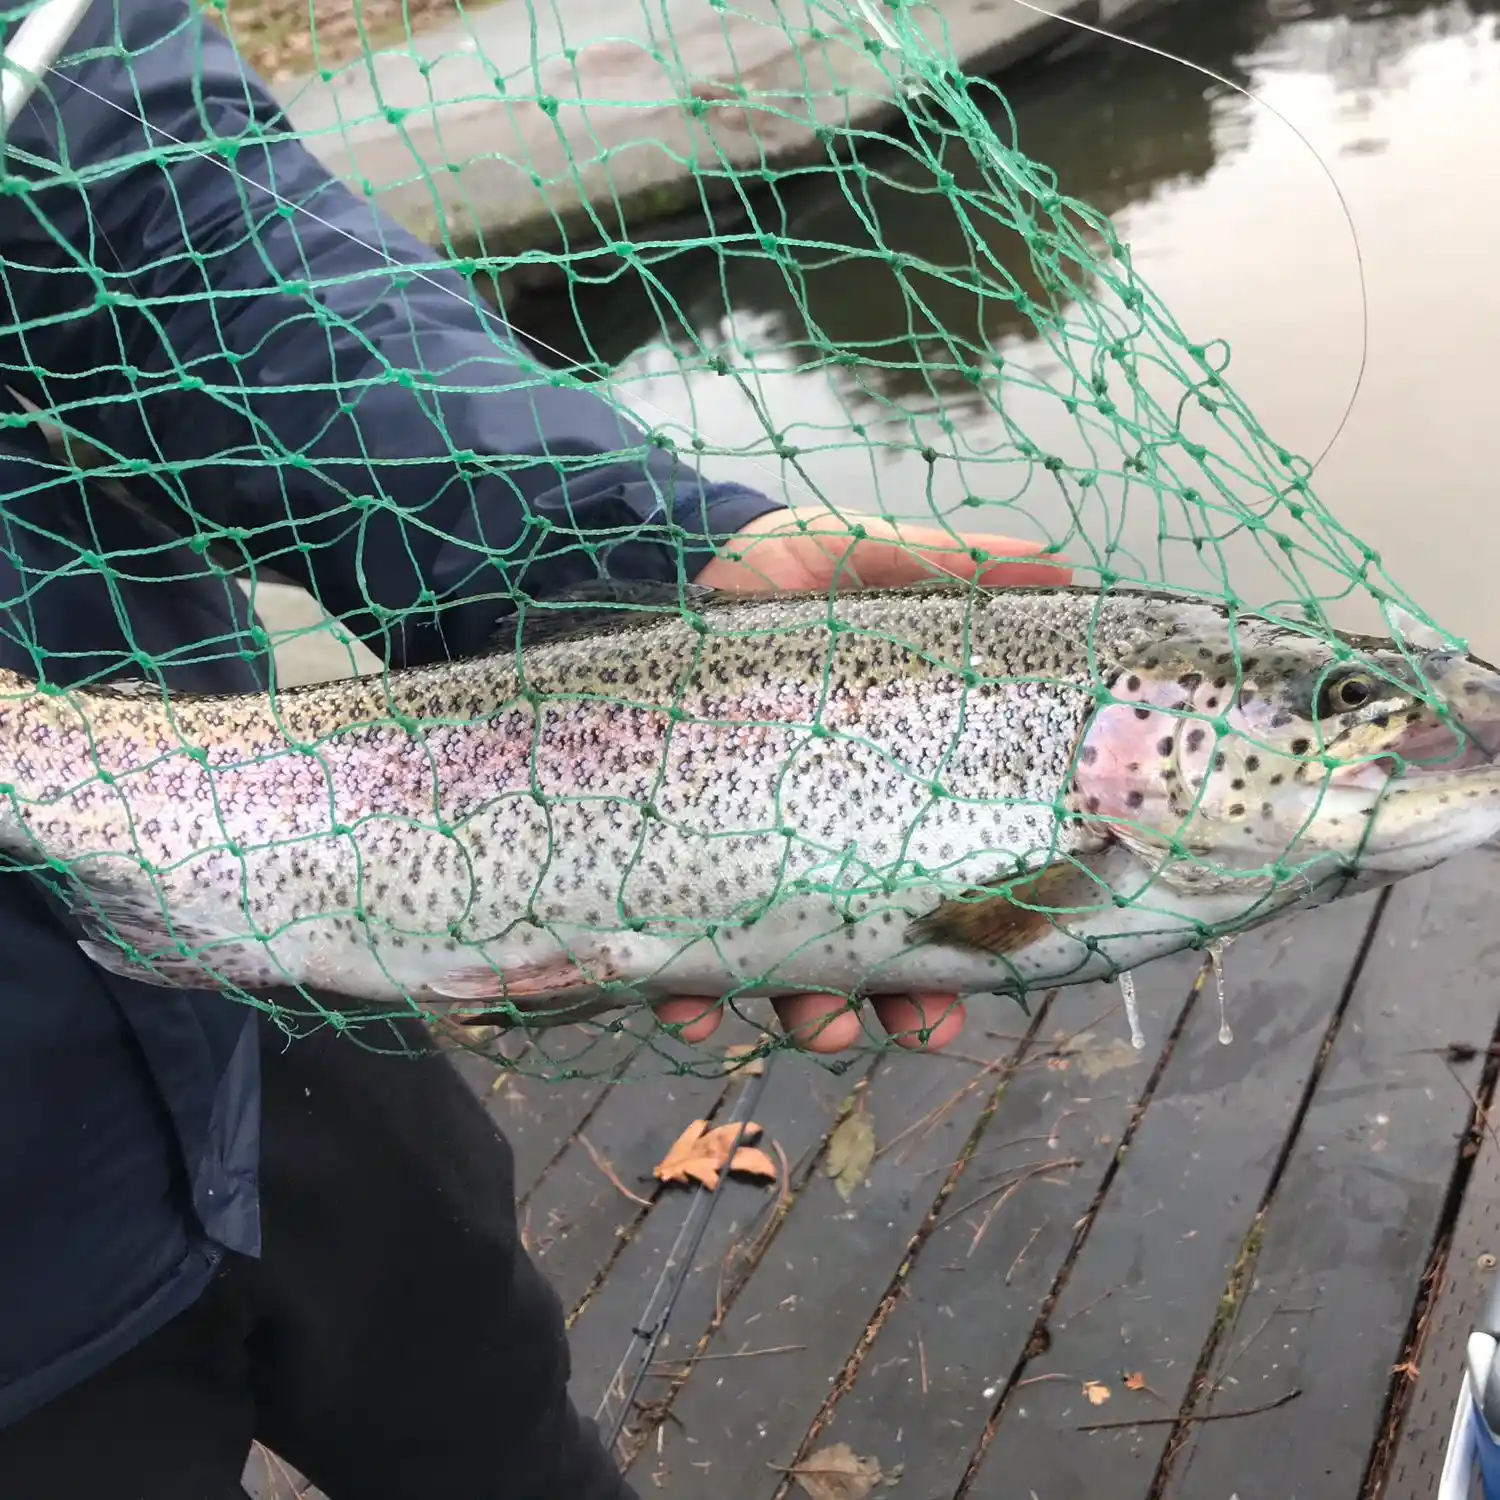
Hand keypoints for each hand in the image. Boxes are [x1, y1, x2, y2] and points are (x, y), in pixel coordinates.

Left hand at [649, 508, 1068, 1056]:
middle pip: (872, 949)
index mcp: (889, 788)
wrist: (683, 561)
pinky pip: (671, 941)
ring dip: (807, 1012)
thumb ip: (956, 573)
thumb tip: (1062, 572)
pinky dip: (683, 987)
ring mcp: (743, 852)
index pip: (944, 885)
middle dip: (896, 1000)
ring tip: (820, 1026)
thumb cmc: (793, 574)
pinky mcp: (665, 851)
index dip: (971, 941)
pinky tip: (689, 1006)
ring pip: (782, 966)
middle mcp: (823, 837)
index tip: (994, 974)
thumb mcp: (876, 564)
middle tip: (914, 1023)